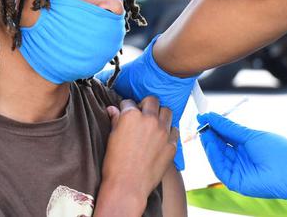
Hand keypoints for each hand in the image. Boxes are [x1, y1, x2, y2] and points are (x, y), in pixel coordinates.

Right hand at [96, 35, 198, 169]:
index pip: (129, 102)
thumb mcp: (111, 138)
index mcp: (131, 116)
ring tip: (154, 122)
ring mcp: (163, 132)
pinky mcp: (172, 145)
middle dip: (146, 104)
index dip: (126, 107)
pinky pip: (174, 130)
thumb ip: (115, 120)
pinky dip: (169, 131)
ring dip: (160, 114)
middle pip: (152, 101)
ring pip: (167, 111)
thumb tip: (113, 109)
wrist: (127, 186)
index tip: (126, 112)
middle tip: (142, 113)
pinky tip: (162, 137)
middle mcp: (150, 120)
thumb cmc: (115, 164)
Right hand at [197, 112, 286, 204]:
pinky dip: (214, 158)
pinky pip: (221, 170)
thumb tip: (211, 116)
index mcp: (245, 147)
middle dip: (210, 136)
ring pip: (218, 159)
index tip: (204, 118)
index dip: (214, 128)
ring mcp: (238, 171)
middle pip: (220, 148)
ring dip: (210, 146)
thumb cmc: (277, 151)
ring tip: (205, 133)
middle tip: (202, 125)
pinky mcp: (236, 182)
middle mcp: (240, 159)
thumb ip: (229, 127)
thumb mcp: (250, 135)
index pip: (225, 137)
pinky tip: (212, 146)